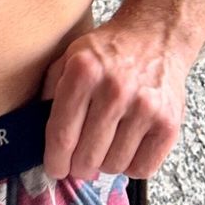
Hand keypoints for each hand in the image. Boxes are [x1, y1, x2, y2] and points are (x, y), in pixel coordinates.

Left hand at [39, 18, 188, 179]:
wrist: (157, 35)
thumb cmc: (108, 51)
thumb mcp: (70, 57)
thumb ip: (51, 91)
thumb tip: (36, 133)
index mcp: (84, 72)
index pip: (62, 134)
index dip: (55, 160)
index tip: (55, 169)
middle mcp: (115, 89)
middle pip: (87, 157)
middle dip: (78, 166)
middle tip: (79, 161)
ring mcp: (145, 107)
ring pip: (114, 166)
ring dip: (106, 163)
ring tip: (106, 144)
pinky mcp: (168, 123)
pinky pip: (142, 168)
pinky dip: (131, 166)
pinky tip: (127, 146)